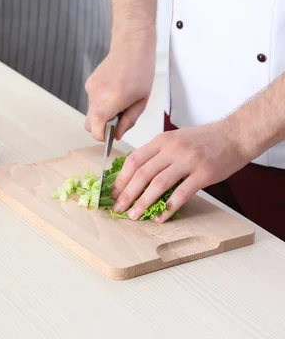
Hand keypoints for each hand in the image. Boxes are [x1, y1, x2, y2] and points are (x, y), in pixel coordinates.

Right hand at [84, 44, 154, 141]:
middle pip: (89, 123)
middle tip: (116, 123)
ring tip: (119, 103)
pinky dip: (101, 103)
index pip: (95, 126)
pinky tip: (114, 93)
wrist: (131, 47)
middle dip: (100, 129)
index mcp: (113, 99)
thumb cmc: (141, 72)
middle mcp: (98, 94)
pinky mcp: (89, 84)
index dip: (100, 136)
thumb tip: (116, 135)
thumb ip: (128, 121)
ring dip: (102, 114)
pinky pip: (92, 101)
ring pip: (91, 112)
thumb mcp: (142, 101)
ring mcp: (91, 88)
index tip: (109, 138)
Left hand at [111, 120, 249, 221]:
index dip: (121, 178)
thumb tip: (137, 176)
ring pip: (158, 184)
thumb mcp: (175, 139)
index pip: (134, 160)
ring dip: (143, 202)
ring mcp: (188, 161)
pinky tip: (161, 217)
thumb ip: (158, 154)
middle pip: (142, 174)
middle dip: (127, 194)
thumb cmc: (204, 140)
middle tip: (118, 208)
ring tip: (134, 215)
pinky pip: (182, 193)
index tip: (114, 193)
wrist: (236, 134)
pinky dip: (168, 206)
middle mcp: (172, 149)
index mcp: (161, 141)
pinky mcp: (204, 173)